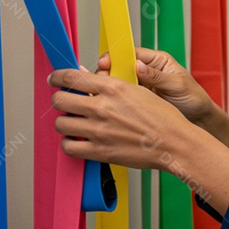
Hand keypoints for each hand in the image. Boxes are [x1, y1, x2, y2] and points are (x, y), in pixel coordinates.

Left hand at [48, 68, 228, 213]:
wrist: (175, 143)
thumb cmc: (162, 118)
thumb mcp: (139, 91)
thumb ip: (112, 85)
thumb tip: (90, 79)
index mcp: (113, 88)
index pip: (71, 77)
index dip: (57, 77)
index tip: (54, 79)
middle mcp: (102, 107)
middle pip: (59, 100)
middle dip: (59, 100)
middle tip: (64, 103)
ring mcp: (99, 130)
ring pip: (60, 124)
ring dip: (65, 123)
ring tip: (74, 123)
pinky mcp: (100, 151)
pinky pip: (69, 147)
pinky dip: (70, 144)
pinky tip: (78, 141)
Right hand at [96, 47, 228, 152]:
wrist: (199, 119)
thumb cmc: (194, 98)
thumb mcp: (177, 85)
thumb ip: (157, 76)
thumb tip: (138, 66)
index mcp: (157, 61)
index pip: (131, 53)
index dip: (116, 57)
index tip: (105, 64)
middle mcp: (146, 71)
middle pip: (120, 67)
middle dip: (109, 73)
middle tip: (102, 82)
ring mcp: (141, 86)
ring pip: (118, 83)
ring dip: (110, 88)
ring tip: (104, 95)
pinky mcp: (138, 101)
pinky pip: (122, 97)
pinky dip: (115, 100)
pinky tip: (111, 104)